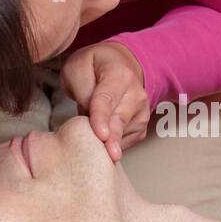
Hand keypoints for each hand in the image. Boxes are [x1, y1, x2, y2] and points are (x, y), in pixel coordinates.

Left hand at [60, 42, 150, 160]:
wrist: (118, 65)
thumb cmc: (94, 68)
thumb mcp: (78, 69)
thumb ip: (82, 91)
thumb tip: (88, 118)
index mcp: (119, 75)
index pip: (107, 99)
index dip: (102, 118)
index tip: (101, 135)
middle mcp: (136, 94)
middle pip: (120, 120)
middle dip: (112, 139)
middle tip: (107, 156)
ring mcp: (142, 112)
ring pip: (124, 134)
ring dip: (107, 142)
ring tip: (90, 142)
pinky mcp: (141, 127)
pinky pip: (127, 143)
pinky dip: (113, 146)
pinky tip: (101, 143)